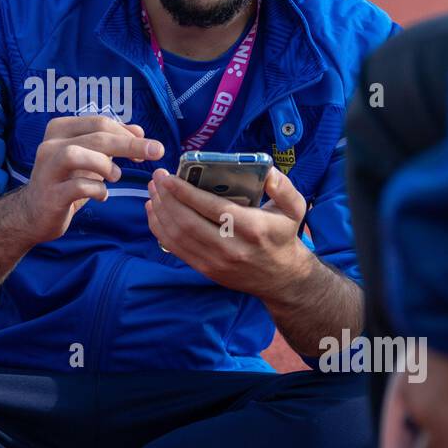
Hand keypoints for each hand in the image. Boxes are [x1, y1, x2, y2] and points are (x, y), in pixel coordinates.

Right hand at [20, 116, 163, 242]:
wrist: (34, 214)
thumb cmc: (66, 181)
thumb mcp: (90, 157)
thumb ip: (111, 142)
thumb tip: (139, 130)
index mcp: (60, 129)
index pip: (100, 122)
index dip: (127, 133)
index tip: (149, 147)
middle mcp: (50, 145)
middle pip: (96, 137)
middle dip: (130, 145)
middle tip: (156, 152)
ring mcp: (47, 169)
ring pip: (78, 155)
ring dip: (106, 165)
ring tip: (115, 177)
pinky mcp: (50, 194)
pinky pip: (77, 187)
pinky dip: (97, 190)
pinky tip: (102, 195)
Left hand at [145, 165, 312, 297]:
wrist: (281, 277)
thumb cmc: (282, 235)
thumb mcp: (294, 208)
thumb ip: (283, 186)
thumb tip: (267, 170)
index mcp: (252, 228)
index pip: (212, 208)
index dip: (186, 192)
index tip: (169, 177)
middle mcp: (231, 247)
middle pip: (188, 222)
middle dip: (167, 198)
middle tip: (156, 178)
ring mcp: (215, 261)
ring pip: (178, 236)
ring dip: (160, 212)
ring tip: (153, 191)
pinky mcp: (205, 269)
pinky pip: (176, 249)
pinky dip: (160, 229)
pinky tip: (155, 211)